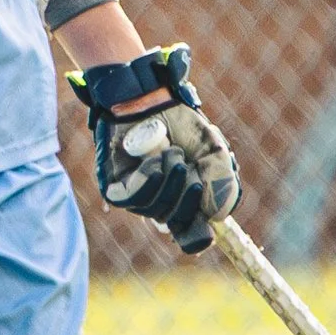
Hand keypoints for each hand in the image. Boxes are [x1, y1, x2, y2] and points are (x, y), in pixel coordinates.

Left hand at [75, 44, 240, 253]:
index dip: (198, 235)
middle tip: (189, 165)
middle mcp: (160, 202)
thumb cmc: (180, 125)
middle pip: (177, 220)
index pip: (190, 234)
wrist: (148, 99)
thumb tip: (216, 216)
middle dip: (188, 193)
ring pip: (156, 209)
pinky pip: (132, 198)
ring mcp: (136, 196)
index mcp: (184, 200)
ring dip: (170, 180)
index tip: (206, 228)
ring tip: (172, 153)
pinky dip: (149, 180)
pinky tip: (155, 162)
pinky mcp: (114, 186)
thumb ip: (221, 180)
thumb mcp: (213, 150)